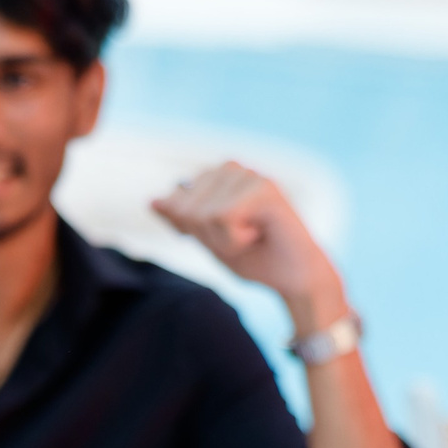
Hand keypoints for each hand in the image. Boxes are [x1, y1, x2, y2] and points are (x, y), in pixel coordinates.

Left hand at [150, 161, 347, 334]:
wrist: (296, 279)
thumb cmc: (256, 258)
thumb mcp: (208, 240)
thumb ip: (182, 220)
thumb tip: (152, 201)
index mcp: (219, 176)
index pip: (175, 201)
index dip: (191, 230)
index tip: (224, 237)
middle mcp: (234, 168)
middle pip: (186, 209)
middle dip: (207, 236)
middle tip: (242, 240)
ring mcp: (250, 175)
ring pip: (203, 214)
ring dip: (223, 239)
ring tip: (251, 237)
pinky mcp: (264, 188)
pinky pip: (221, 218)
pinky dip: (234, 239)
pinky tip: (258, 236)